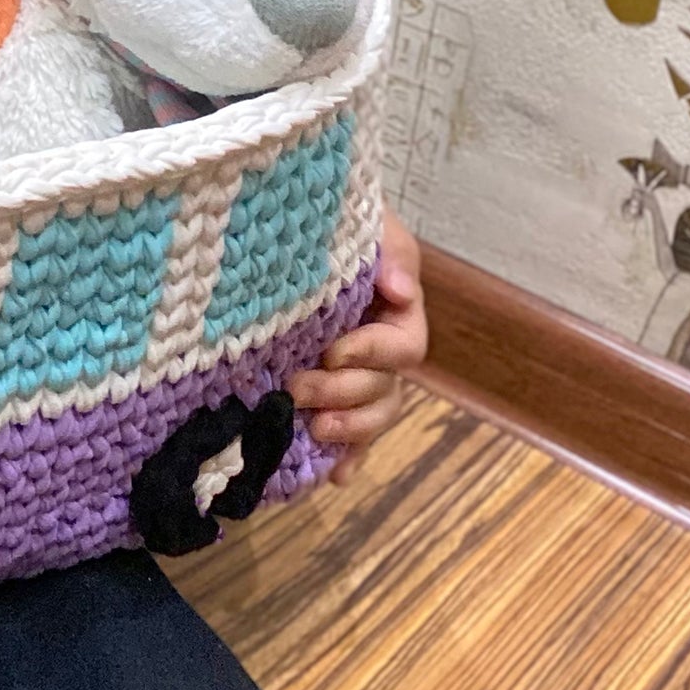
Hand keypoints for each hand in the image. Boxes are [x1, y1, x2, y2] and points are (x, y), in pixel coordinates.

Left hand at [286, 209, 426, 486]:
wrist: (286, 218)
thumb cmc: (327, 214)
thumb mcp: (363, 218)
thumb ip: (389, 249)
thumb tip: (401, 289)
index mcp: (395, 309)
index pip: (403, 345)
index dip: (372, 353)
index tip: (332, 350)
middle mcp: (379, 346)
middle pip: (384, 388)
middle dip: (346, 394)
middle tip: (298, 389)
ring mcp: (356, 371)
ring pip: (372, 413)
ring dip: (349, 429)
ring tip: (315, 431)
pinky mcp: (329, 388)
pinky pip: (349, 432)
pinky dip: (346, 456)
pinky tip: (332, 476)